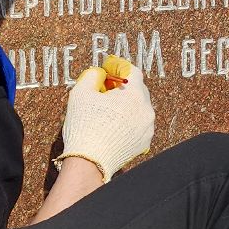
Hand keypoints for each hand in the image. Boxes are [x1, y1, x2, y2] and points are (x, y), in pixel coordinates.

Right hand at [57, 61, 154, 180]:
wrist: (89, 162)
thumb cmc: (85, 126)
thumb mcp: (81, 93)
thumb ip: (92, 76)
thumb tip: (99, 74)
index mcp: (135, 95)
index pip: (133, 71)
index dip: (119, 67)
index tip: (108, 69)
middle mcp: (146, 110)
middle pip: (138, 89)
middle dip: (122, 87)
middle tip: (105, 89)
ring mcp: (147, 128)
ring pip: (139, 108)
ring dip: (126, 105)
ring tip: (107, 110)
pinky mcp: (144, 142)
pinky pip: (138, 125)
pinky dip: (128, 121)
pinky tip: (113, 125)